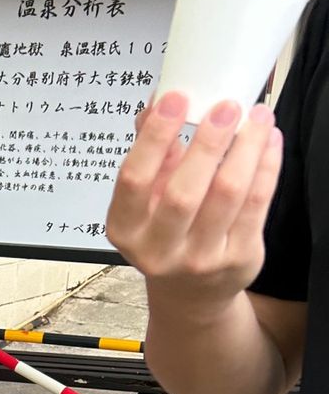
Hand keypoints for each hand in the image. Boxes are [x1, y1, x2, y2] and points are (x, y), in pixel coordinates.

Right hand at [106, 92, 282, 309]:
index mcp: (126, 230)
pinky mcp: (238, 258)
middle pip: (183, 193)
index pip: (134, 180)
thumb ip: (151, 154)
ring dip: (245, 148)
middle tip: (226, 107)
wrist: (190, 293)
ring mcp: (200, 259)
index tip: (174, 99)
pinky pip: (257, 204)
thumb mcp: (145, 201)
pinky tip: (267, 141)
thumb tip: (160, 102)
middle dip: (207, 144)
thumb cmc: (166, 236)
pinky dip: (266, 166)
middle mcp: (159, 250)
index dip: (153, 137)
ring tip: (257, 117)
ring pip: (227, 195)